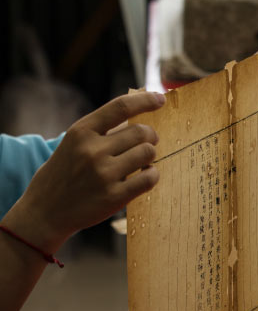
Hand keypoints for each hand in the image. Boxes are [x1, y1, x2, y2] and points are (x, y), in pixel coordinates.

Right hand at [2, 92, 165, 253]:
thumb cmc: (64, 173)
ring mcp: (104, 174)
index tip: (161, 98)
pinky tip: (144, 176)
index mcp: (81, 131)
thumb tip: (139, 116)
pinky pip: (150, 178)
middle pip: (142, 132)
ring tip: (141, 162)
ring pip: (148, 153)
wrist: (44, 212)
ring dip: (150, 156)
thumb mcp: (74, 143)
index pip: (120, 107)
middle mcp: (92, 150)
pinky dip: (152, 175)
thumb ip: (101, 130)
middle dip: (150, 137)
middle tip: (146, 144)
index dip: (145, 100)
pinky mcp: (114, 196)